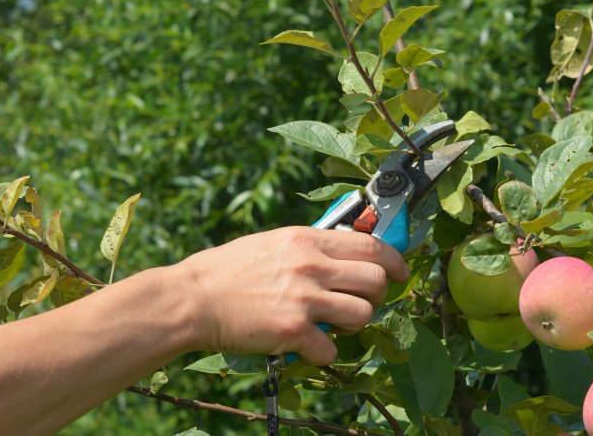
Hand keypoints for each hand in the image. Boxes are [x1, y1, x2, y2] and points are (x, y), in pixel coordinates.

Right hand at [174, 226, 408, 364]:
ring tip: (331, 324)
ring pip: (363, 314)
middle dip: (376, 295)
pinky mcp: (293, 331)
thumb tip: (342, 253)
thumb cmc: (228, 270)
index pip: (371, 245)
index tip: (399, 272)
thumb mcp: (273, 242)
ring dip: (353, 324)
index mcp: (307, 240)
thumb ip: (309, 248)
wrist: (193, 299)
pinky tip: (305, 345)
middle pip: (376, 280)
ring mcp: (304, 299)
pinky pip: (332, 349)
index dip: (394, 261)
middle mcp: (311, 266)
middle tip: (358, 302)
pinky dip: (323, 352)